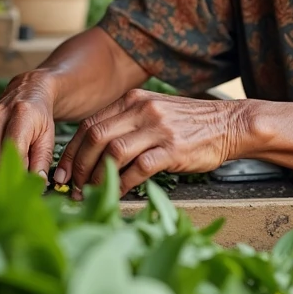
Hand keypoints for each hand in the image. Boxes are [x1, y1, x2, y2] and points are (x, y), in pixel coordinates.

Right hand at [0, 70, 56, 174]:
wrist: (26, 92)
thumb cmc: (39, 117)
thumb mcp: (48, 137)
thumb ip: (42, 161)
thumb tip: (37, 183)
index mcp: (20, 115)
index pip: (13, 152)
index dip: (19, 173)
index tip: (26, 184)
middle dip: (6, 176)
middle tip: (18, 182)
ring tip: (10, 169)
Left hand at [54, 90, 248, 196]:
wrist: (229, 124)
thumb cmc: (190, 124)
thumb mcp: (154, 111)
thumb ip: (126, 123)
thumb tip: (94, 149)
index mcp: (132, 100)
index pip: (89, 124)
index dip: (71, 150)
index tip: (63, 170)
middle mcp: (141, 110)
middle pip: (95, 136)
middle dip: (78, 165)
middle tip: (72, 186)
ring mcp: (157, 129)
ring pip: (112, 152)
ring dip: (96, 176)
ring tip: (90, 192)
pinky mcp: (173, 149)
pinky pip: (138, 169)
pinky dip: (122, 183)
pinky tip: (117, 193)